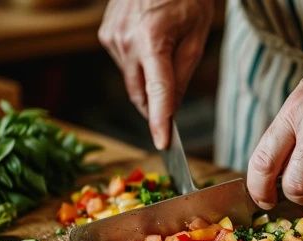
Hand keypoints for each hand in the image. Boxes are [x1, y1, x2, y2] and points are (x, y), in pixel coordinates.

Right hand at [98, 0, 212, 148]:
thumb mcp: (196, 35)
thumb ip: (182, 75)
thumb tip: (171, 108)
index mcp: (152, 40)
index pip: (157, 92)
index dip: (160, 121)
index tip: (164, 144)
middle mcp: (125, 41)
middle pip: (140, 94)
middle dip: (156, 107)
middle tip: (172, 110)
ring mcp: (111, 37)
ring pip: (132, 81)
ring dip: (148, 83)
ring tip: (166, 53)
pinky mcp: (106, 34)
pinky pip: (124, 64)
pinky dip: (139, 67)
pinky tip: (151, 45)